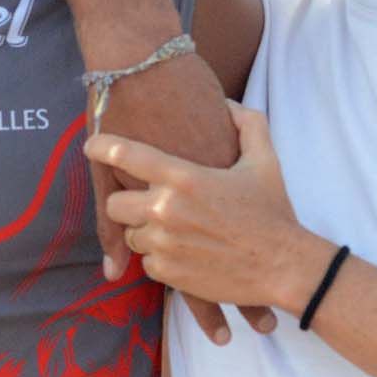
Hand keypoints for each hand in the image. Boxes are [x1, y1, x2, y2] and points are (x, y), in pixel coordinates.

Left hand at [88, 101, 316, 331]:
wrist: (285, 267)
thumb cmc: (274, 212)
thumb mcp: (264, 161)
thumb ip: (247, 125)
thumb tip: (227, 104)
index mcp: (184, 178)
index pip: (126, 154)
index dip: (103, 146)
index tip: (91, 144)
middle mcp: (166, 209)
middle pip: (115, 202)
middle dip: (127, 201)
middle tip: (145, 200)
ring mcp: (164, 243)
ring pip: (130, 234)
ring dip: (146, 231)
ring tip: (177, 228)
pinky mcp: (167, 272)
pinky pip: (146, 262)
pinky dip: (160, 257)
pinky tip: (186, 251)